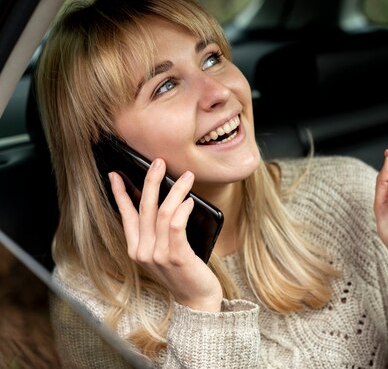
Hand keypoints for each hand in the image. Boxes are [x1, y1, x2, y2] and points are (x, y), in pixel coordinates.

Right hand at [109, 158, 222, 310]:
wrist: (196, 299)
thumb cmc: (183, 272)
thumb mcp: (164, 251)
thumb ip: (158, 231)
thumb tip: (165, 200)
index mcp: (136, 249)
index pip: (126, 216)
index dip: (120, 194)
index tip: (115, 175)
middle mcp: (142, 252)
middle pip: (144, 208)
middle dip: (150, 181)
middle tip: (158, 162)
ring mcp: (158, 255)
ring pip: (163, 213)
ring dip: (175, 191)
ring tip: (186, 177)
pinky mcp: (176, 257)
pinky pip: (176, 226)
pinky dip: (182, 209)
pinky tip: (189, 200)